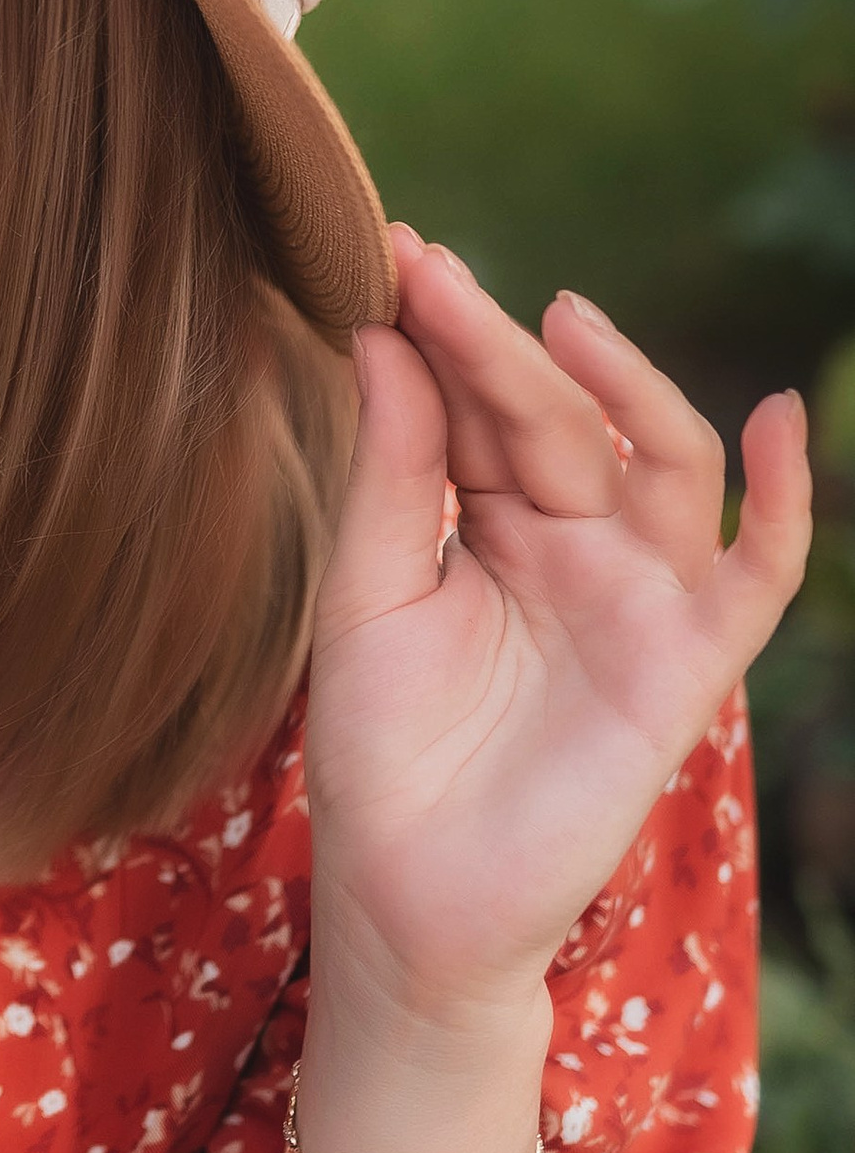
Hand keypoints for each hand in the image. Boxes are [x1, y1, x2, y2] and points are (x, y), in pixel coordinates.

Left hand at [302, 226, 810, 1049]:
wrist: (407, 899)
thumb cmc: (379, 753)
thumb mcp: (367, 596)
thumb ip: (390, 473)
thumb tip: (377, 334)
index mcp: (489, 521)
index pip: (479, 406)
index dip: (444, 332)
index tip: (394, 253)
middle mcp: (574, 544)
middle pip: (556, 419)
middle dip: (499, 345)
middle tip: (434, 275)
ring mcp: (637, 596)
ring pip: (659, 463)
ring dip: (625, 385)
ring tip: (564, 318)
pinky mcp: (687, 662)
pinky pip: (760, 572)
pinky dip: (785, 497)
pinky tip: (779, 421)